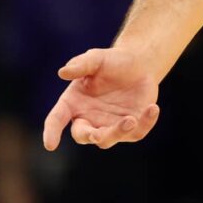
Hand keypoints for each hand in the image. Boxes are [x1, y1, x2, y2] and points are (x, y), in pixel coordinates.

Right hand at [41, 47, 160, 150]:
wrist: (139, 64)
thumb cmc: (112, 61)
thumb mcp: (96, 58)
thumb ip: (80, 65)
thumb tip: (63, 72)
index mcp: (73, 103)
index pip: (57, 119)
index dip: (51, 132)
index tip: (50, 144)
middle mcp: (88, 118)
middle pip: (83, 135)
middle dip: (89, 136)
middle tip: (97, 134)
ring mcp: (109, 125)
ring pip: (108, 139)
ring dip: (118, 132)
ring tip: (130, 119)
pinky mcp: (131, 127)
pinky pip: (136, 133)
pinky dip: (145, 123)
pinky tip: (152, 108)